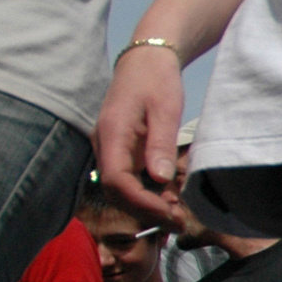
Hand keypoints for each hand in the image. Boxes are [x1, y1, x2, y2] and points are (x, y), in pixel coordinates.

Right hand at [94, 42, 189, 227]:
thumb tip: (159, 179)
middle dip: (145, 210)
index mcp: (111, 133)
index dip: (140, 202)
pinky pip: (127, 179)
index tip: (167, 212)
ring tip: (176, 214)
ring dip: (145, 205)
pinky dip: (145, 193)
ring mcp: (109, 148)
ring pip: (120, 189)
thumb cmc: (156, 79)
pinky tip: (168, 198)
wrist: (145, 60)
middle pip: (116, 191)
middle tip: (178, 221)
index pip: (116, 180)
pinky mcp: (119, 150)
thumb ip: (160, 144)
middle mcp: (104, 144)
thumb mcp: (165, 109)